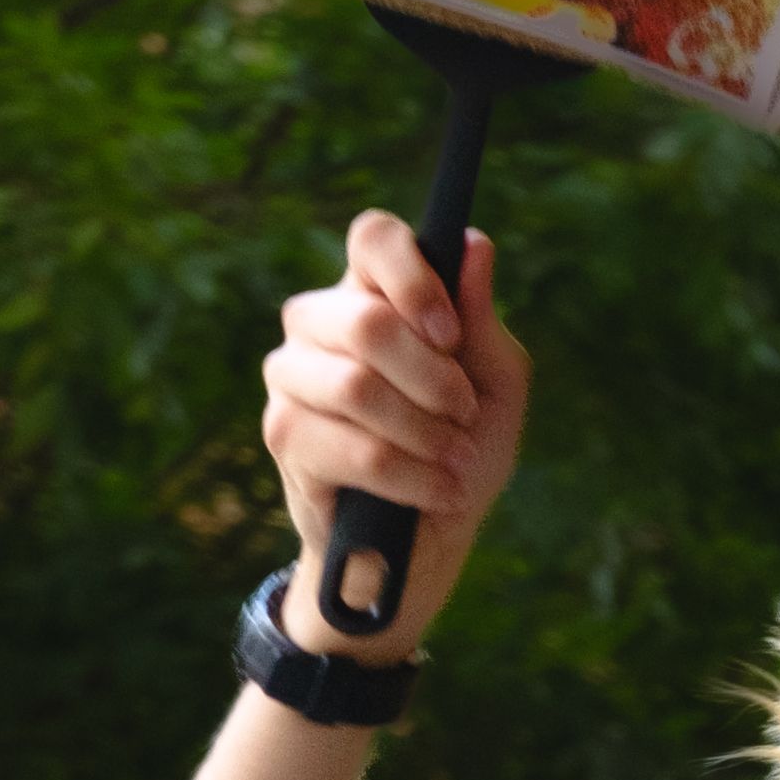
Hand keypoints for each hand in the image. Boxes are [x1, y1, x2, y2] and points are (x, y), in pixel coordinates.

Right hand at [264, 217, 529, 649]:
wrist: (428, 541)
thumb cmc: (463, 449)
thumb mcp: (495, 386)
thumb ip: (481, 320)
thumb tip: (472, 245)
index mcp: (373, 292)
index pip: (374, 238)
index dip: (413, 277)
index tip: (450, 333)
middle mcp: (320, 322)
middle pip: (366, 320)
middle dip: (433, 378)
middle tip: (464, 414)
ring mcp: (292, 375)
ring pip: (356, 387)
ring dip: (424, 432)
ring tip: (455, 461)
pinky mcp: (284, 434)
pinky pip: (354, 448)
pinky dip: (409, 475)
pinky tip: (435, 491)